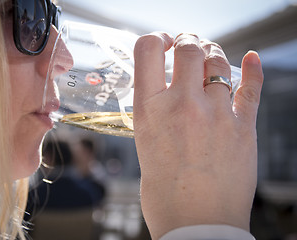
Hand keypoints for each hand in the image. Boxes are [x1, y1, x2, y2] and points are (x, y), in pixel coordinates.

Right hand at [133, 33, 262, 238]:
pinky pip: (250, 87)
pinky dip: (253, 69)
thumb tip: (166, 94)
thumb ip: (156, 114)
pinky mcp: (242, 127)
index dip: (156, 38)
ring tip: (211, 58)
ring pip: (219, 62)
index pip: (147, 49)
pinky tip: (251, 59)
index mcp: (149, 111)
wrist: (196, 226)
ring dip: (215, 55)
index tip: (163, 43)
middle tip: (189, 46)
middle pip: (189, 48)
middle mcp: (181, 105)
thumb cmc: (165, 193)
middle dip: (189, 41)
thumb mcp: (145, 144)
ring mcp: (214, 114)